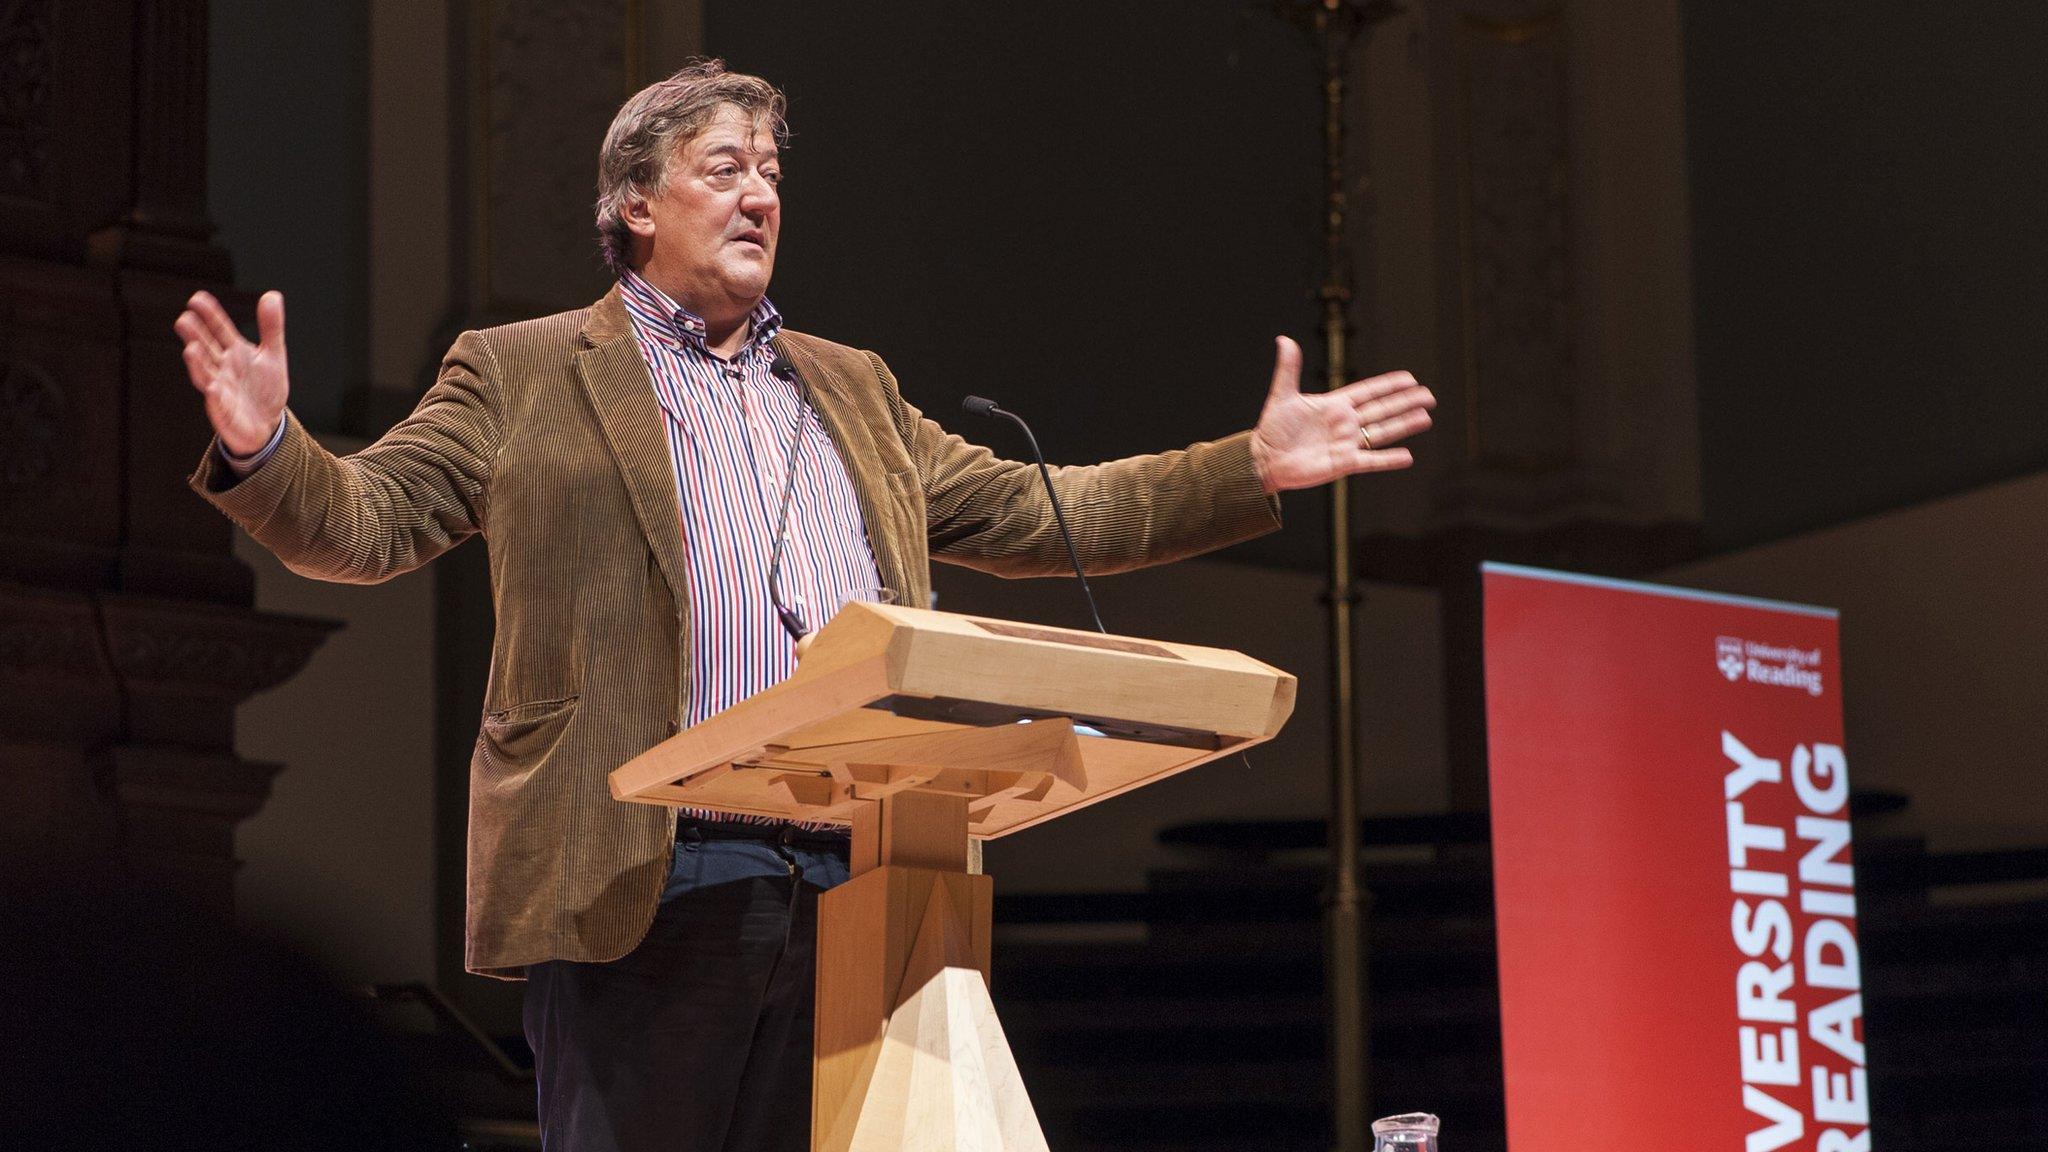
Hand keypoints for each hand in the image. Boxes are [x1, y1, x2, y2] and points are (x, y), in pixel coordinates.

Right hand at [174, 290, 289, 456]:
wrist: (266, 423)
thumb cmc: (265, 387)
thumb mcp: (273, 354)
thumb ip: (271, 327)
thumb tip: (272, 295)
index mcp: (235, 351)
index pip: (220, 329)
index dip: (210, 315)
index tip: (197, 298)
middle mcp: (222, 367)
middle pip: (206, 348)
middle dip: (195, 336)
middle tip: (184, 319)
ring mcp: (220, 388)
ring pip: (205, 373)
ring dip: (197, 363)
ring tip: (190, 349)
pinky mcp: (223, 410)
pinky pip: (217, 402)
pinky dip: (214, 394)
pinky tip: (210, 387)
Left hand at [1249, 336, 1433, 494]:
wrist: (1264, 459)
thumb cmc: (1272, 429)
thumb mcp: (1282, 395)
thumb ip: (1288, 369)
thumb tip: (1284, 339)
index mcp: (1334, 405)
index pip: (1368, 392)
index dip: (1388, 385)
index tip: (1409, 378)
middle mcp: (1345, 423)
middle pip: (1382, 409)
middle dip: (1405, 402)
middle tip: (1428, 396)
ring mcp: (1346, 443)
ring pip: (1381, 432)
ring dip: (1404, 425)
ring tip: (1425, 418)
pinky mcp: (1343, 463)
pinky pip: (1370, 460)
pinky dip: (1388, 460)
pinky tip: (1407, 457)